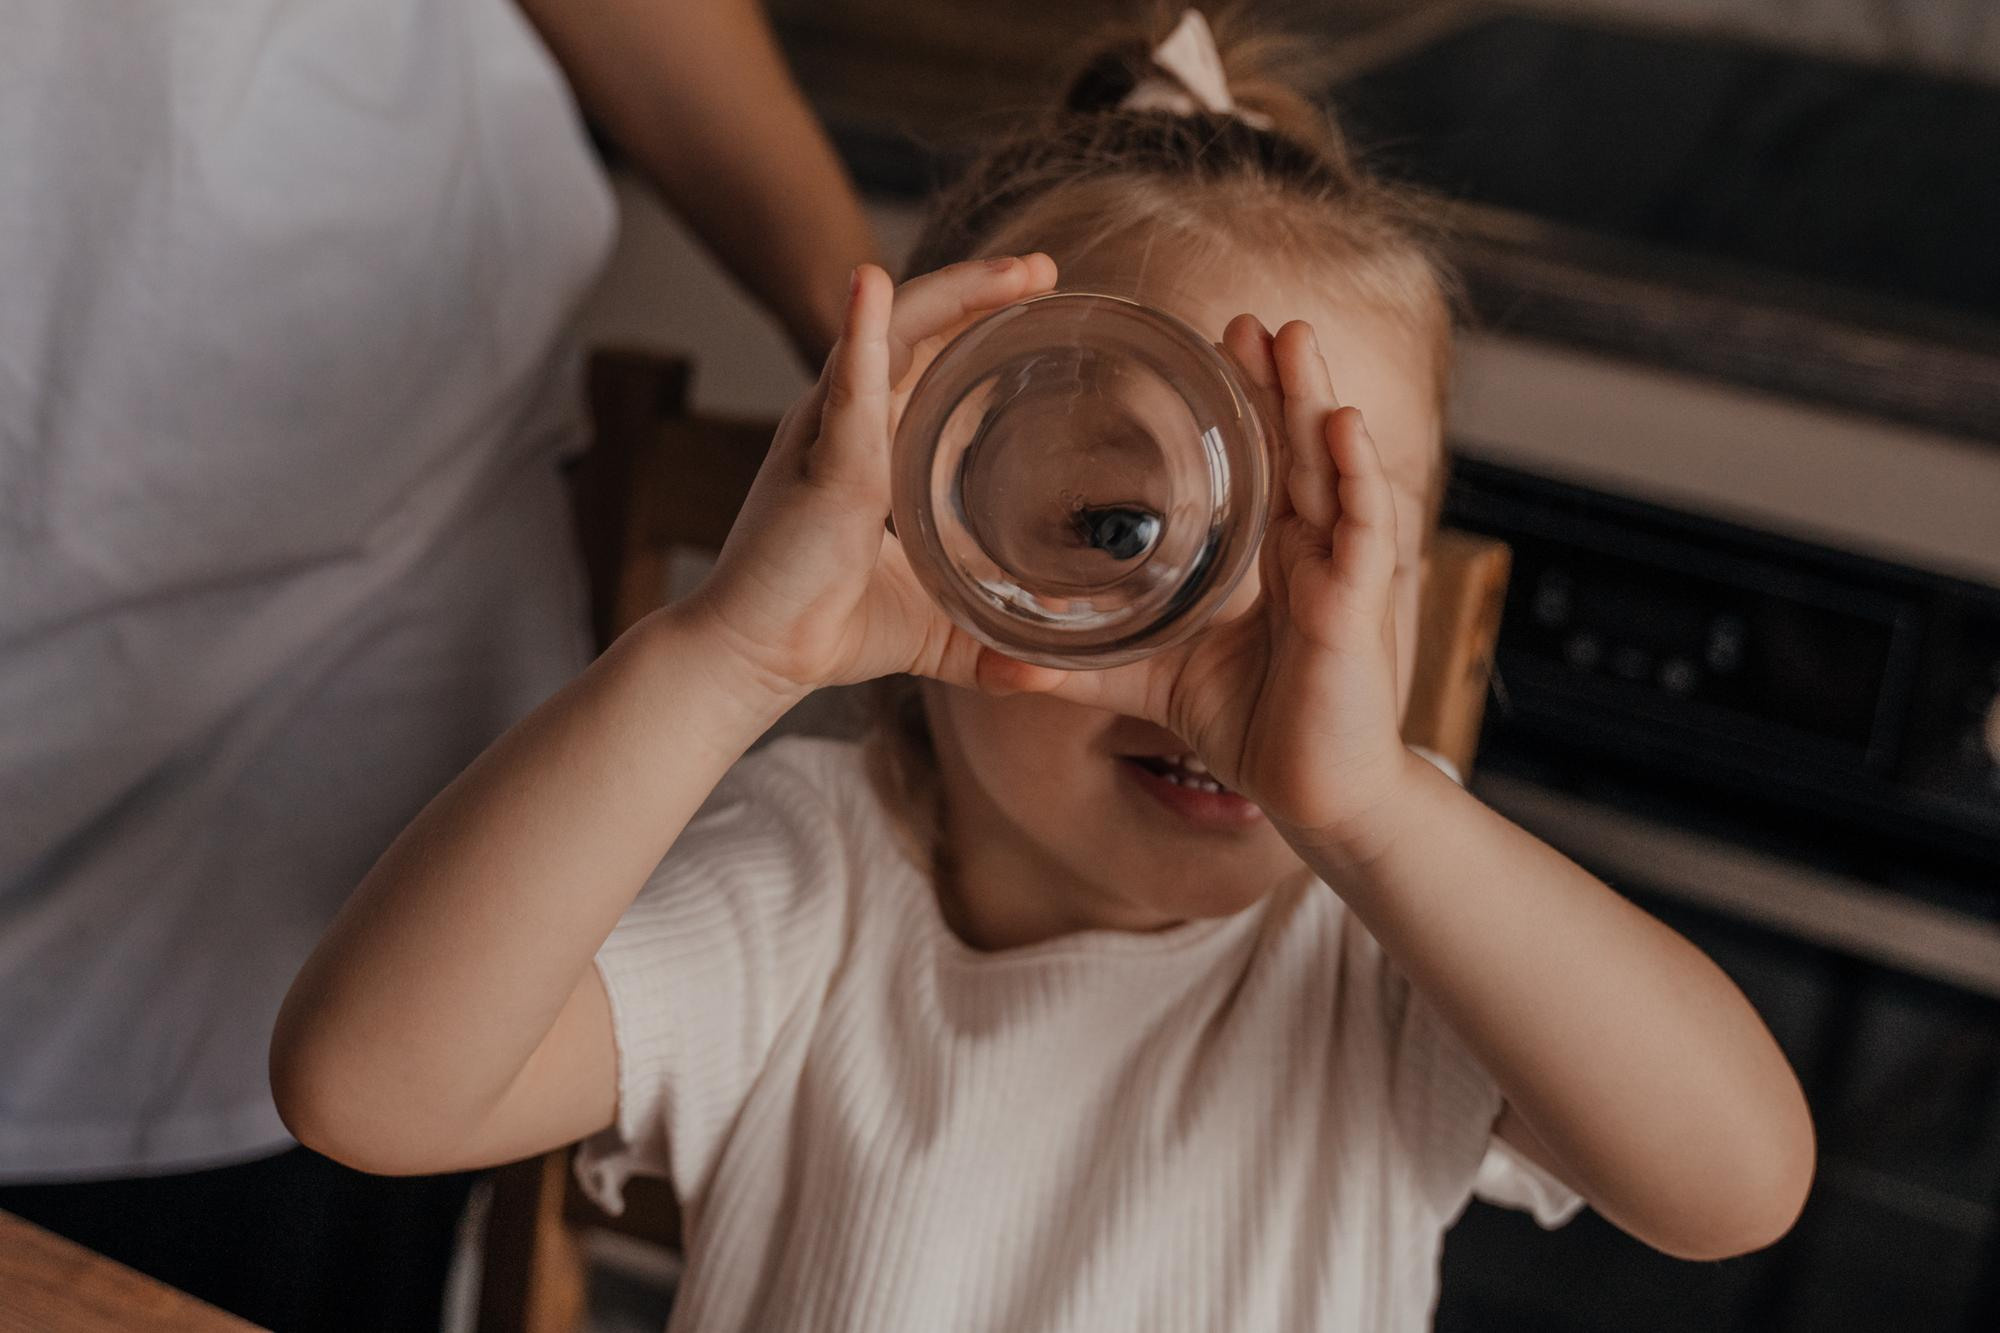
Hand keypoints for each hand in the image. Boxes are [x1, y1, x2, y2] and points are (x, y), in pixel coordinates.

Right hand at [682, 255, 1062, 705]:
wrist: (755, 657)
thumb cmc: (824, 631)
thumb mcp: (933, 632)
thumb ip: (992, 649)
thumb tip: (1056, 676)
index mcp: (872, 444)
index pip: (929, 360)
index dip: (978, 321)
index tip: (1040, 297)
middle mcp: (848, 423)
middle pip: (918, 329)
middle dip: (981, 290)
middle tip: (1046, 269)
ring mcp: (831, 435)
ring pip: (890, 335)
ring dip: (952, 294)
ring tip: (1013, 274)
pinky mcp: (823, 464)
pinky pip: (846, 388)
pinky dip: (862, 336)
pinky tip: (873, 289)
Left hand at [1026, 316, 1421, 857]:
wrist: (1307, 793)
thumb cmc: (1245, 725)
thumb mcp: (1145, 680)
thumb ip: (1081, 665)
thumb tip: (998, 661)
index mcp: (1268, 555)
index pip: (1256, 460)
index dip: (1240, 402)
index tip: (1212, 344)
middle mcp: (1307, 548)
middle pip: (1293, 444)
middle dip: (1274, 379)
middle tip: (1245, 319)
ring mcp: (1337, 569)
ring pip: (1329, 466)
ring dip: (1314, 398)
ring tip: (1291, 336)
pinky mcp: (1356, 603)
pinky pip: (1362, 526)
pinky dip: (1355, 473)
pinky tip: (1340, 425)